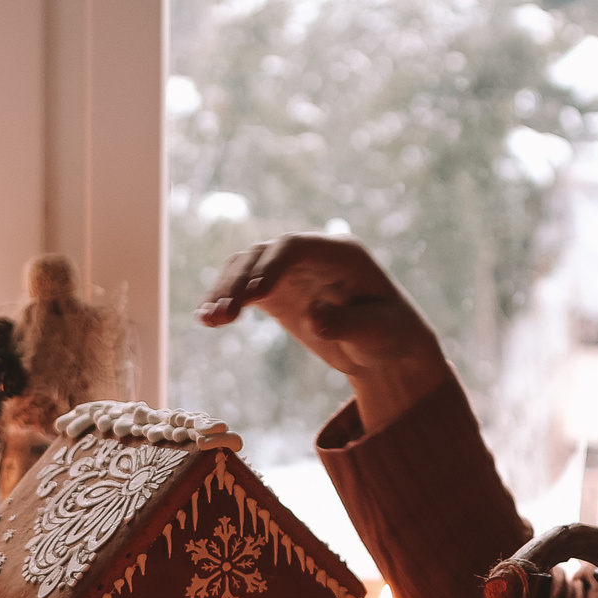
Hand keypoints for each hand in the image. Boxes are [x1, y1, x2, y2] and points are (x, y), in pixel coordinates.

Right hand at [196, 234, 453, 432]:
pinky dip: (225, 301)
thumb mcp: (378, 332)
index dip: (270, 266)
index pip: (295, 247)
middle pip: (263, 254)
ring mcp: (290, 271)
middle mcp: (311, 254)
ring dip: (224, 290)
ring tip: (209, 320)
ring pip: (245, 268)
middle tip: (223, 315)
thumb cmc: (390, 335)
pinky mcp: (276, 291)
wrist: (384, 349)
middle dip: (239, 282)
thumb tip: (314, 315)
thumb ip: (347, 324)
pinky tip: (207, 320)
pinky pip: (243, 289)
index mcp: (341, 253)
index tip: (255, 296)